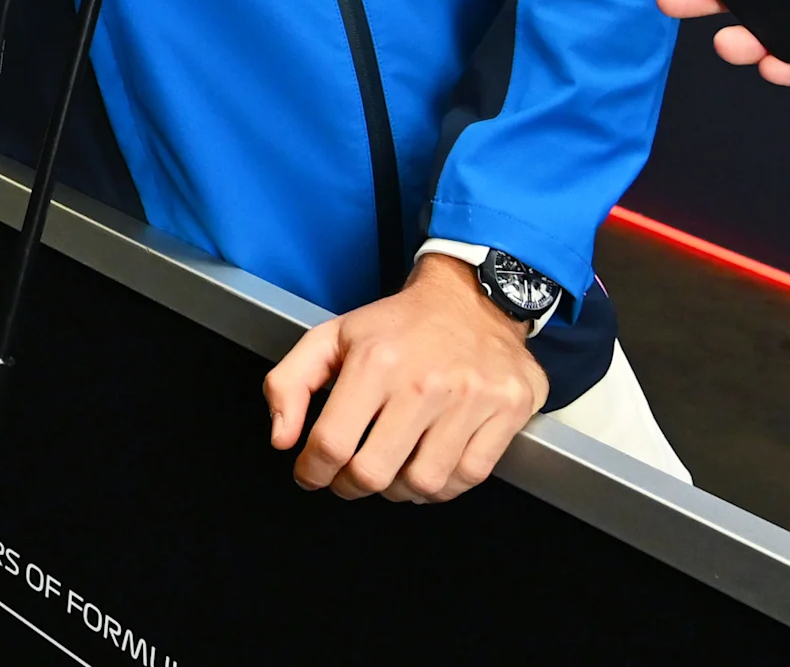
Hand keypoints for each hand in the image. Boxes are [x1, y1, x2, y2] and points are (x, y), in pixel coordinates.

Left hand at [264, 255, 545, 501]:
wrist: (471, 299)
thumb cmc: (398, 324)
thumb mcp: (330, 337)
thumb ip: (289, 383)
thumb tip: (281, 439)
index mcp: (375, 362)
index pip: (332, 443)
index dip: (313, 471)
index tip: (310, 474)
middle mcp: (424, 383)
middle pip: (375, 472)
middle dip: (351, 486)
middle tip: (347, 480)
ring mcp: (471, 399)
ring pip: (423, 483)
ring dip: (397, 490)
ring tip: (389, 472)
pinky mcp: (507, 410)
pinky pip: (469, 476)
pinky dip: (442, 487)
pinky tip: (427, 469)